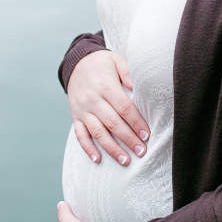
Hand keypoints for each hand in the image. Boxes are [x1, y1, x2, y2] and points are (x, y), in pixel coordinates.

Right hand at [67, 50, 149, 165]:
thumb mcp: (116, 60)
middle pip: (112, 123)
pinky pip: (80, 135)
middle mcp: (92, 99)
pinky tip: (98, 159)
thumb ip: (128, 72)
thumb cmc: (102, 64)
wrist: (76, 63)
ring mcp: (82, 110)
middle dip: (128, 139)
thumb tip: (138, 88)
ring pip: (98, 132)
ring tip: (125, 161)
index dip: (136, 122)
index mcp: (105, 86)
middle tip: (141, 152)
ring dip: (112, 149)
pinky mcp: (75, 116)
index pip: (124, 108)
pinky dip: (88, 148)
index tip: (146, 135)